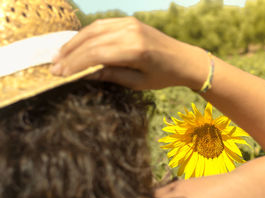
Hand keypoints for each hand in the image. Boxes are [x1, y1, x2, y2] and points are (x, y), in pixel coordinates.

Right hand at [51, 17, 207, 90]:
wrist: (184, 60)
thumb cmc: (164, 76)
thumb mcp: (138, 83)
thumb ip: (111, 76)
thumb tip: (84, 74)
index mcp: (135, 50)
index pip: (96, 55)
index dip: (75, 64)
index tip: (59, 74)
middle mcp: (130, 32)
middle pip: (91, 41)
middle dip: (70, 55)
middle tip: (54, 67)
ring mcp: (129, 23)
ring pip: (93, 30)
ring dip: (74, 42)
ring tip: (59, 56)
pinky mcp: (129, 21)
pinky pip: (102, 25)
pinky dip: (86, 34)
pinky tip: (76, 44)